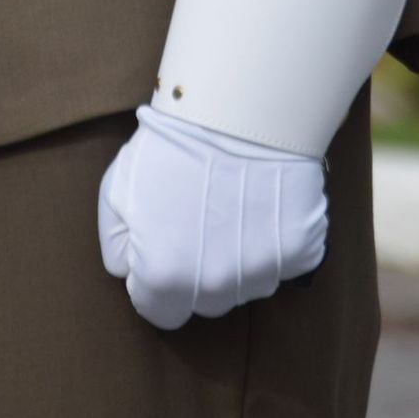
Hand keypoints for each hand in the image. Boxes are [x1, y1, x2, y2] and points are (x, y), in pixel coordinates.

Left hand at [98, 104, 326, 329]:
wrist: (240, 106)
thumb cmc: (172, 144)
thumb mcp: (117, 188)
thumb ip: (117, 243)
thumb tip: (132, 273)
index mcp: (164, 279)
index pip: (159, 311)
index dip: (157, 276)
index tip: (165, 240)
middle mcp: (215, 288)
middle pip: (204, 302)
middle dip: (197, 270)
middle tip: (199, 216)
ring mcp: (263, 273)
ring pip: (244, 283)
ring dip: (236, 257)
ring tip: (231, 203)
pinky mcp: (301, 251)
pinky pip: (285, 262)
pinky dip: (275, 241)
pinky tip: (262, 203)